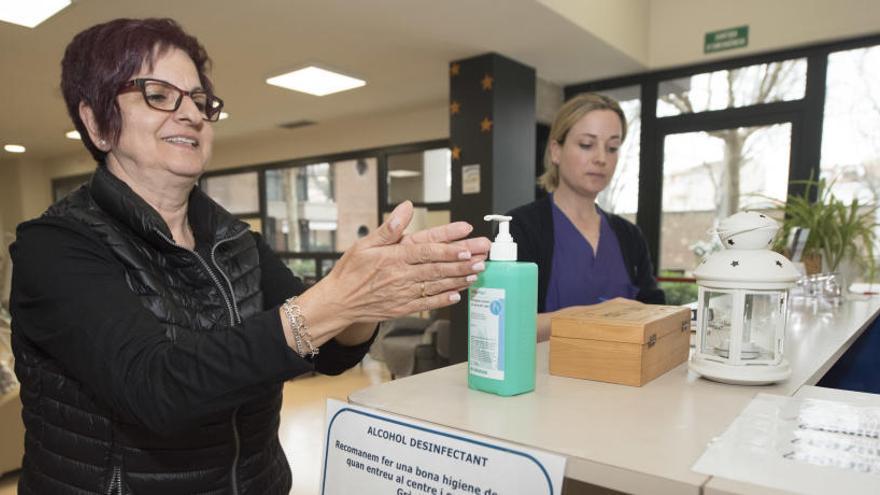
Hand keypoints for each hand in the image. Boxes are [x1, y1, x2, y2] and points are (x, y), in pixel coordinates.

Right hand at [301, 201, 488, 328]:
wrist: (337, 303)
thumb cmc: (350, 272)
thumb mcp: (364, 244)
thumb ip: (389, 228)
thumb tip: (406, 208)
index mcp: (394, 257)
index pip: (427, 248)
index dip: (449, 244)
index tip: (467, 239)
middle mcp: (402, 275)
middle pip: (438, 266)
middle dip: (464, 259)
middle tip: (484, 253)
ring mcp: (404, 293)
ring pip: (437, 284)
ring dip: (460, 277)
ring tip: (478, 270)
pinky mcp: (404, 307)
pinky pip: (428, 303)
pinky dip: (444, 299)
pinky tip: (459, 294)